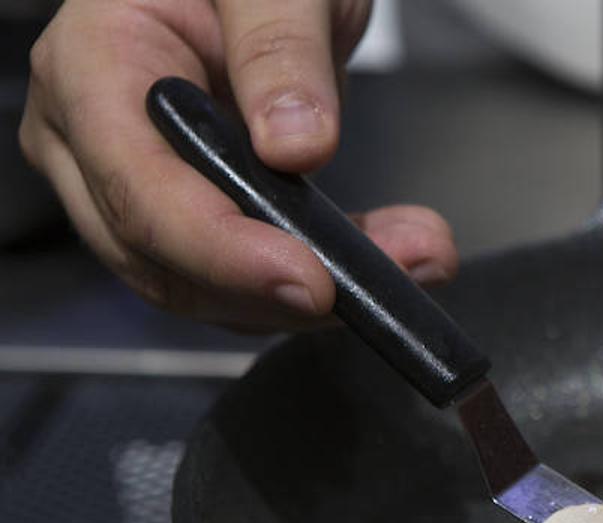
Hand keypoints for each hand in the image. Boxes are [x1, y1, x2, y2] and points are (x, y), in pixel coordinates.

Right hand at [20, 0, 456, 329]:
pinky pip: (245, 277)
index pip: (140, 189)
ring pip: (207, 287)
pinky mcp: (194, 213)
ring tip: (412, 256)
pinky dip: (322, 278)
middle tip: (384, 280)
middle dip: (278, 288)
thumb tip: (296, 143)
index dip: (223, 248)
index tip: (309, 276)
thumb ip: (281, 48)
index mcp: (91, 67)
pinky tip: (388, 254)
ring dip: (312, 295)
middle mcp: (95, 140)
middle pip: (164, 259)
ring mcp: (138, 184)